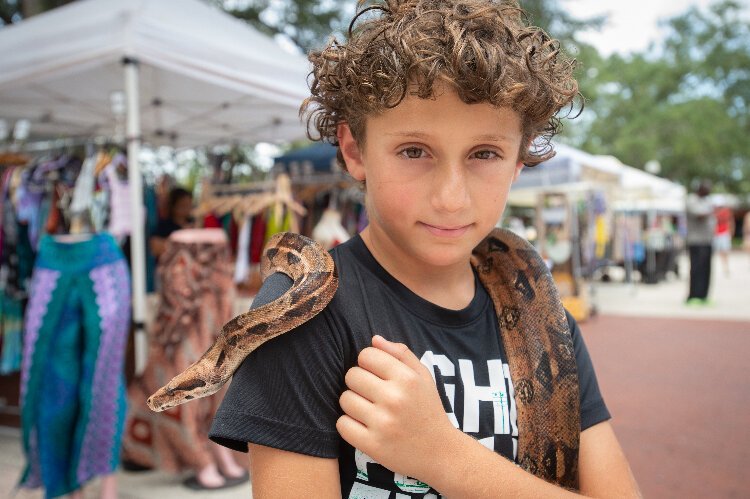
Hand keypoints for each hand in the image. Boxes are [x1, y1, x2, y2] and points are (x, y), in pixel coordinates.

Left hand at [336, 335, 458, 481]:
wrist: (440, 453)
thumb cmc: (428, 410)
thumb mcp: (423, 377)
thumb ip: (401, 354)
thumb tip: (374, 340)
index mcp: (407, 378)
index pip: (366, 355)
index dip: (368, 364)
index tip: (377, 375)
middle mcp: (394, 398)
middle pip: (351, 376)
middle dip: (359, 383)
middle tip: (373, 394)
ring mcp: (382, 423)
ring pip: (345, 399)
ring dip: (353, 404)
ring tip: (370, 411)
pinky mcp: (372, 445)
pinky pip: (342, 424)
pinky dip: (349, 425)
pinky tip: (364, 426)